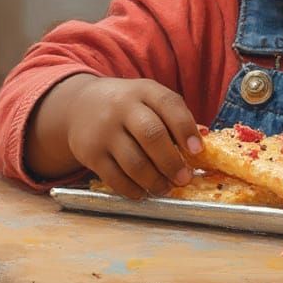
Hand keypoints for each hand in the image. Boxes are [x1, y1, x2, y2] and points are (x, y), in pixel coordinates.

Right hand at [64, 76, 202, 198]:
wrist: (79, 105)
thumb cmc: (127, 106)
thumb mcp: (148, 99)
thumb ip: (173, 116)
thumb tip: (203, 141)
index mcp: (144, 90)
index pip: (169, 104)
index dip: (186, 128)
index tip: (198, 150)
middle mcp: (122, 107)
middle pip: (152, 135)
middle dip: (172, 162)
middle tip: (184, 178)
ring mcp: (104, 131)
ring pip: (134, 162)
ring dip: (155, 180)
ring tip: (166, 188)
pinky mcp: (90, 153)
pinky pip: (114, 178)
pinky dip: (133, 189)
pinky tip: (143, 192)